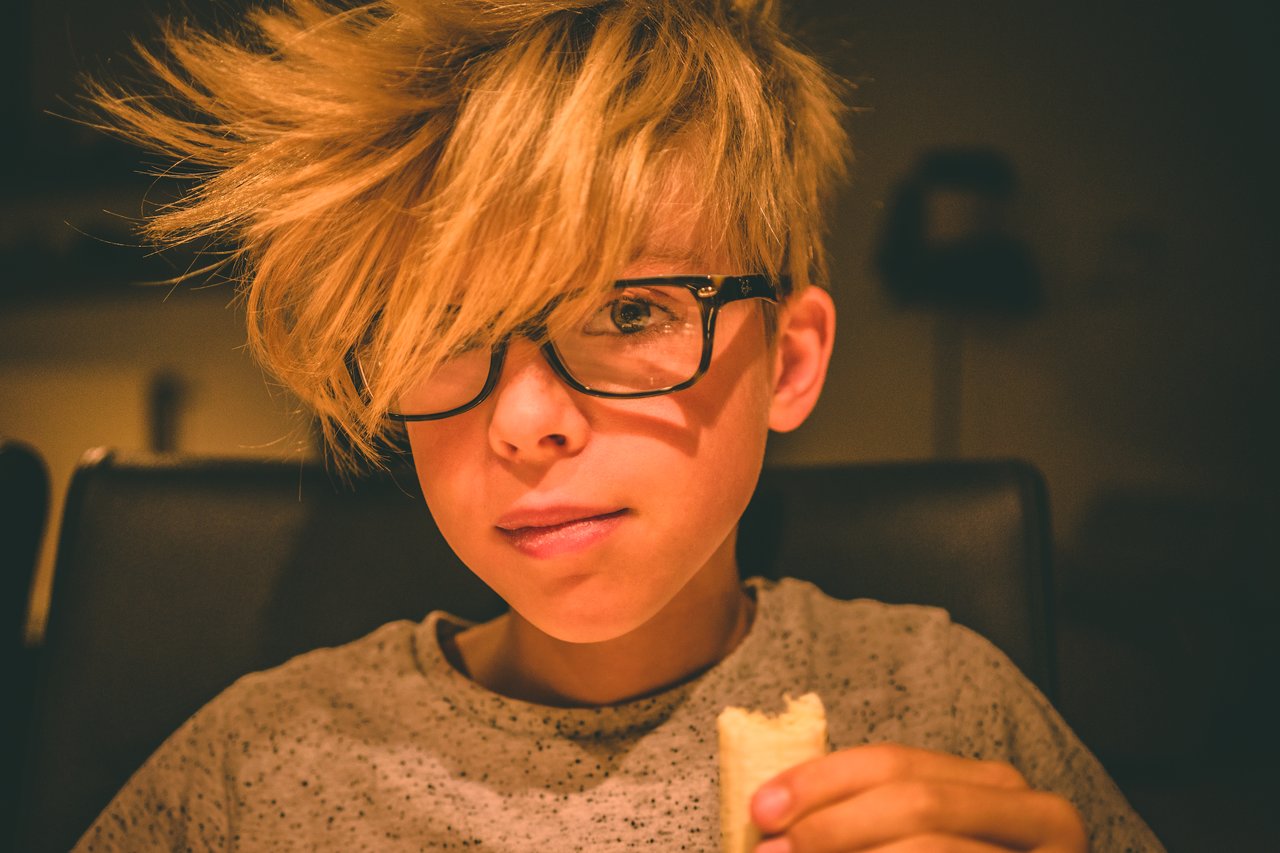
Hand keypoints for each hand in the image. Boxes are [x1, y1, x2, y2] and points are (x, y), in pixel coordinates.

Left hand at [750, 743, 1087, 851]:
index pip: (895, 763)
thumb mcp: (925, 832)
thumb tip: (775, 813)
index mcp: (998, 785)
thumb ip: (871, 816)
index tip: (762, 806)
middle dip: (832, 826)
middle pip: (915, 803)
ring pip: (931, 849)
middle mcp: (1038, 815)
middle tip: (770, 851)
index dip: (820, 780)